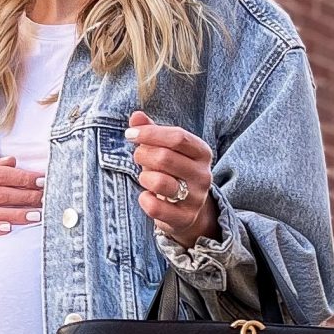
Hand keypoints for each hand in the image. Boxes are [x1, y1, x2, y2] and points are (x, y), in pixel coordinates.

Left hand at [126, 112, 217, 246]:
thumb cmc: (173, 172)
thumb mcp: (167, 150)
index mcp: (202, 152)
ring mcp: (196, 198)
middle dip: (143, 154)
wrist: (189, 210)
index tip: (130, 134)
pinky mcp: (185, 218)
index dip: (150, 133)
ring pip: (161, 183)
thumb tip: (136, 115)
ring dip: (144, 177)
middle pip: (165, 157)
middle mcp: (203, 175)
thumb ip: (152, 132)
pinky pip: (156, 208)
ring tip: (144, 177)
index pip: (178, 137)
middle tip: (137, 156)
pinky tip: (146, 196)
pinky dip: (144, 200)